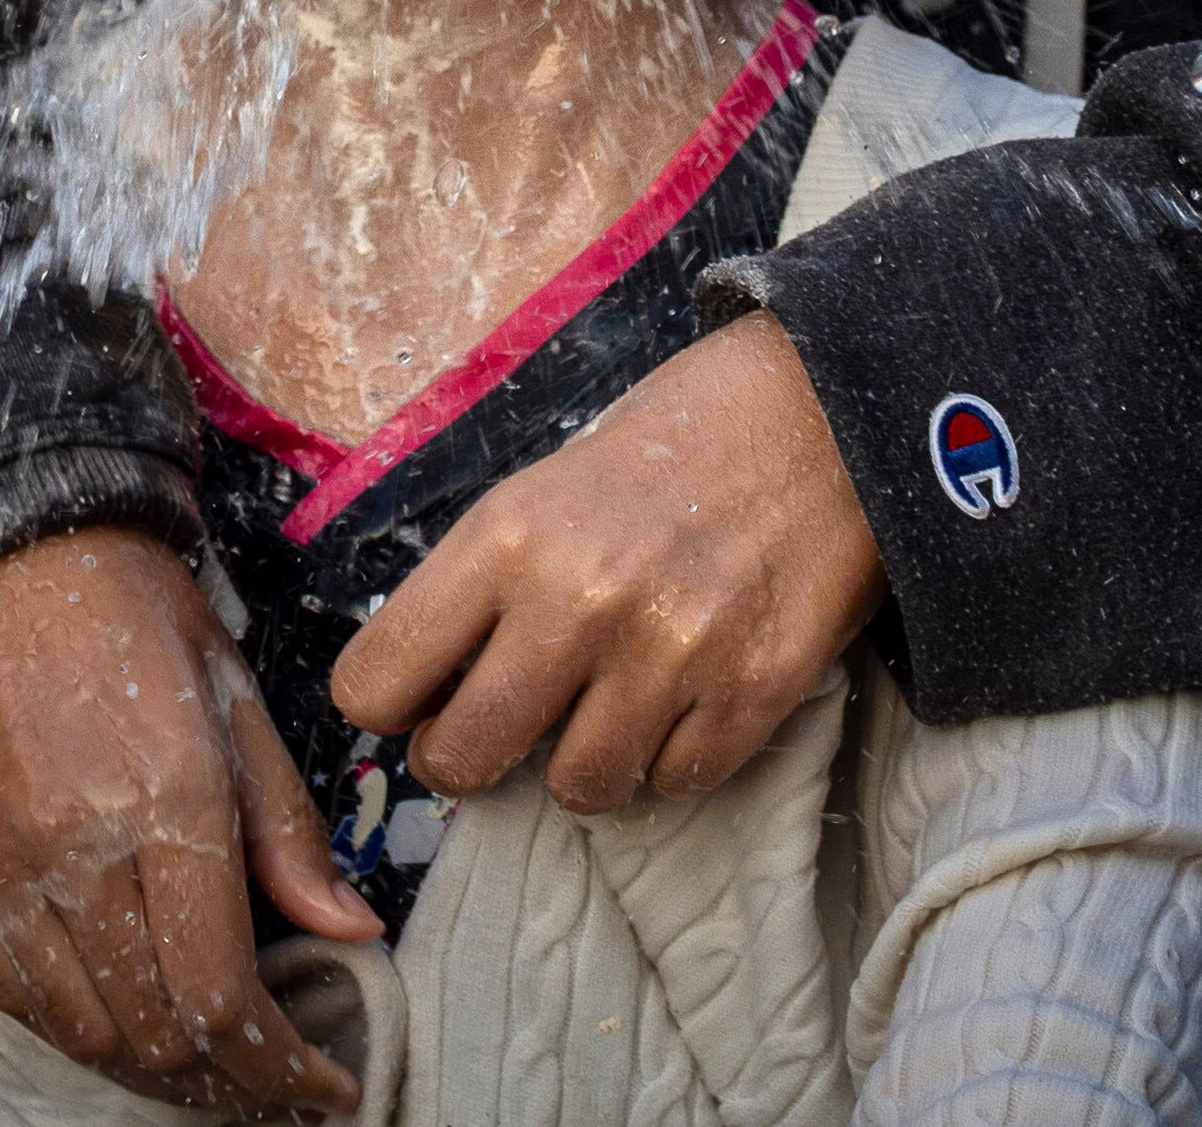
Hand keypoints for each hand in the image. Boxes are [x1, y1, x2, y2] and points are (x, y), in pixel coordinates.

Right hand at [0, 528, 382, 1111]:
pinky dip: (73, 1032)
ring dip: (154, 1076)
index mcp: (169, 800)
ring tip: (212, 1077)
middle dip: (230, 1087)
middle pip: (155, 1035)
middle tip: (277, 1092)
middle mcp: (75, 851)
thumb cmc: (128, 608)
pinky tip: (123, 1032)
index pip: (226, 995)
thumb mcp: (235, 695)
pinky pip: (7, 993)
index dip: (284, 1069)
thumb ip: (288, 828)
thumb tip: (351, 932)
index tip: (328, 1090)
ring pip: (80, 1031)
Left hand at [332, 314, 887, 813]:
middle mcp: (580, 600)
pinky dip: (675, 753)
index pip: (374, 684)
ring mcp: (670, 654)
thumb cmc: (672, 447)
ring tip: (614, 698)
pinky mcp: (753, 692)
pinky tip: (689, 689)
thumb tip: (427, 700)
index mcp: (508, 535)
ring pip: (577, 788)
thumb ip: (486, 589)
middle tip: (505, 726)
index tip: (424, 696)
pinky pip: (674, 782)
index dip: (392, 703)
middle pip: (460, 761)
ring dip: (587, 758)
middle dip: (470, 757)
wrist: (827, 412)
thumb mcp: (548, 488)